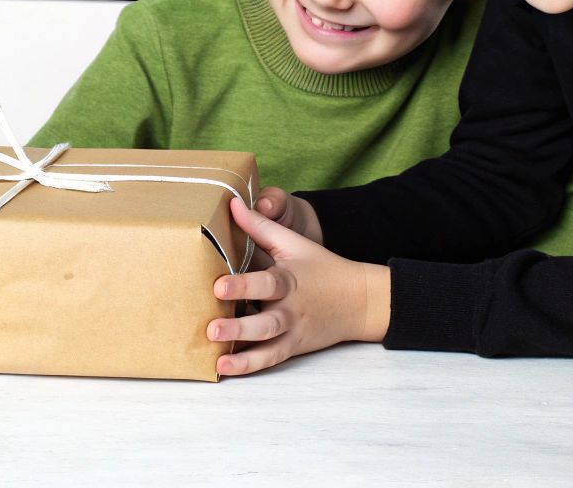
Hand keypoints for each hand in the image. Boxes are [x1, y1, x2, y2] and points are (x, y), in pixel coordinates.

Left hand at [206, 196, 389, 375]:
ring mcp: (293, 332)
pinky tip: (224, 368)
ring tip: (216, 355)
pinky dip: (249, 366)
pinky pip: (270, 359)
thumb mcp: (293, 243)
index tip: (218, 286)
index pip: (267, 283)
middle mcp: (291, 309)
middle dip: (239, 326)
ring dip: (241, 353)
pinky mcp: (293, 348)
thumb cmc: (320, 267)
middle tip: (212, 327)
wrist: (360, 301)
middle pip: (266, 321)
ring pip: (268, 345)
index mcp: (290, 280)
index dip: (244, 285)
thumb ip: (260, 226)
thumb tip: (231, 203)